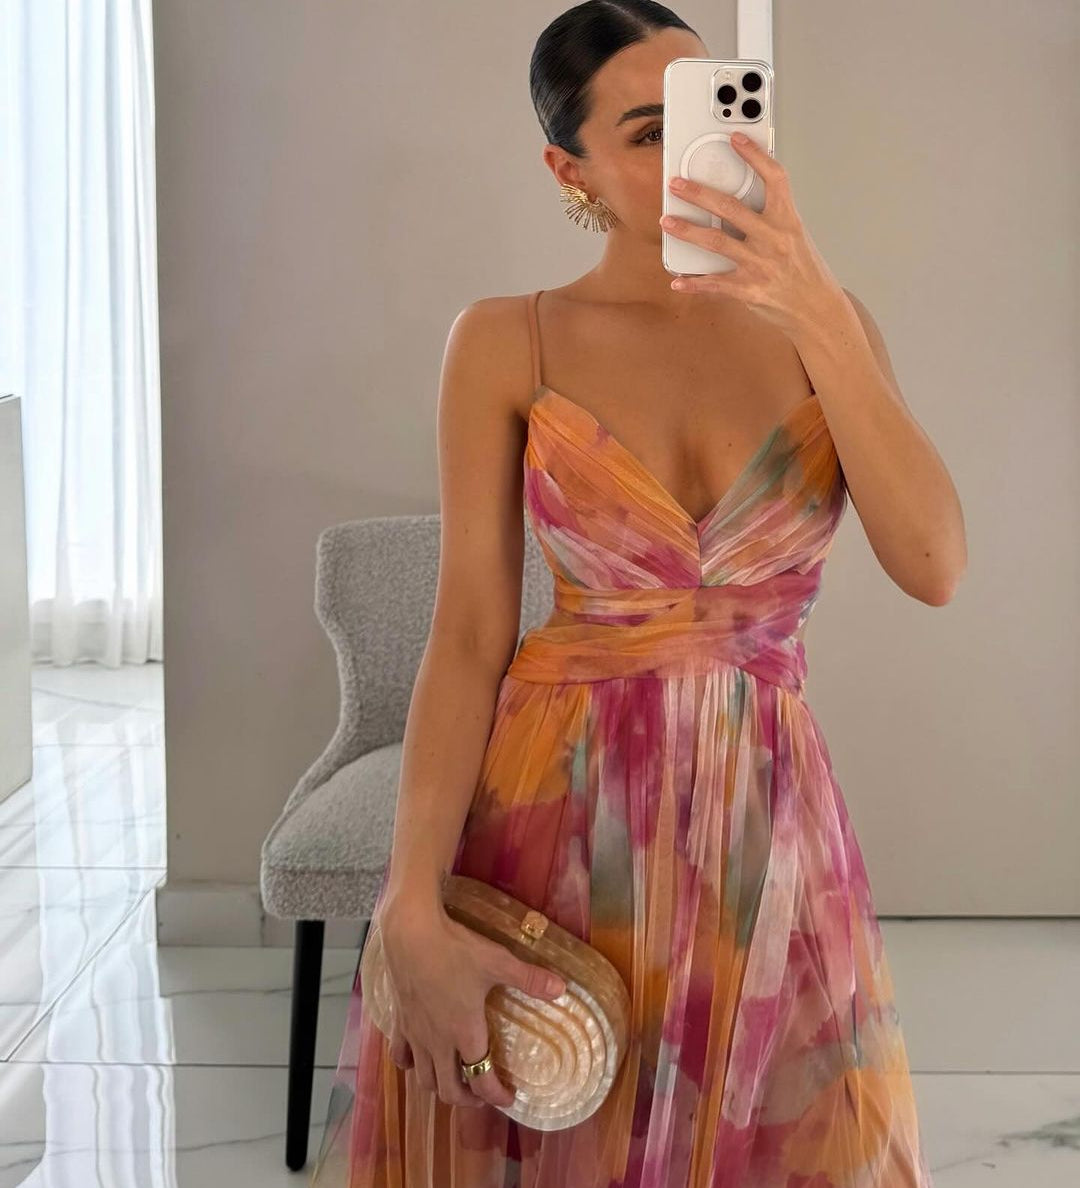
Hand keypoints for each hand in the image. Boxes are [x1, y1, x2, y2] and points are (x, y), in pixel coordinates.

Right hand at [377, 900, 566, 1109]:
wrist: (411, 932)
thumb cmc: (456, 949)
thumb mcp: (497, 962)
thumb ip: (529, 979)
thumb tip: (562, 989)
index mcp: (465, 1033)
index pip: (482, 1081)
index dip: (497, 1096)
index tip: (509, 1098)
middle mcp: (438, 1042)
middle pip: (448, 1090)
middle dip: (468, 1099)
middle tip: (483, 1093)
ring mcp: (415, 1034)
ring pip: (424, 1079)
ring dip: (440, 1086)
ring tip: (454, 1079)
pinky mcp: (398, 1020)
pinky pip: (400, 1055)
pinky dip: (411, 1064)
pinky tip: (419, 1057)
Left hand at [659, 133, 845, 339]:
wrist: (818, 308)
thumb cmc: (805, 270)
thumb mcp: (795, 236)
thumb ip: (770, 218)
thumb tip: (737, 201)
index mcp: (788, 220)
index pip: (774, 178)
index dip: (755, 155)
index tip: (735, 138)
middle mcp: (774, 239)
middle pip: (730, 208)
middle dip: (699, 193)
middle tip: (676, 183)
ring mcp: (760, 265)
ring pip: (716, 242)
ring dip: (687, 231)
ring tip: (666, 221)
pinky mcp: (750, 290)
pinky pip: (716, 285)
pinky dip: (694, 283)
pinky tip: (678, 280)